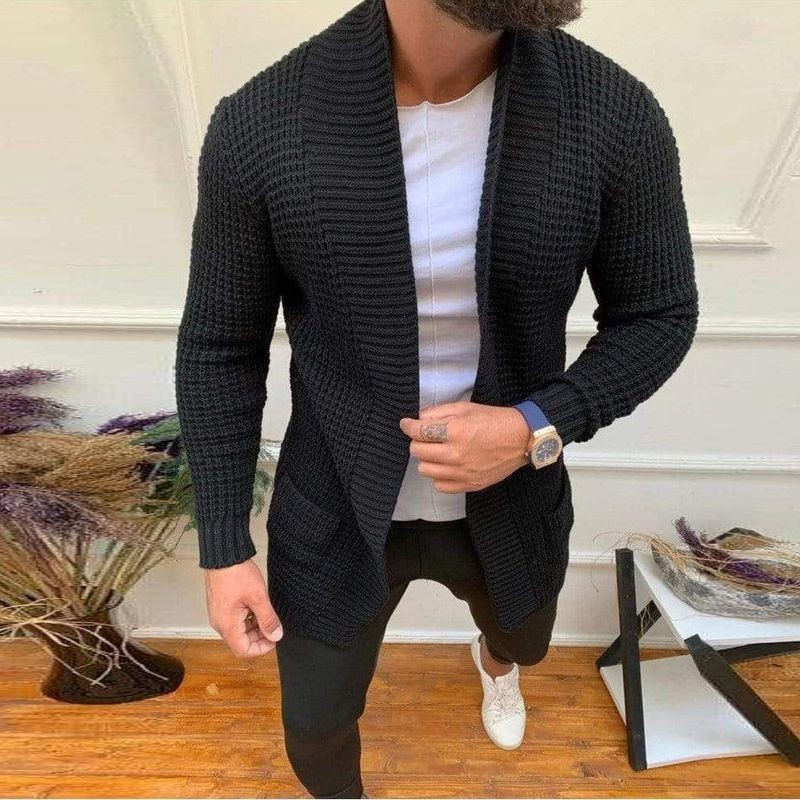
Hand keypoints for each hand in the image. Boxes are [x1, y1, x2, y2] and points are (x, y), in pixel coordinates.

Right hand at [204, 559, 282, 657]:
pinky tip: (257, 606)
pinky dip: (247, 618)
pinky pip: (235, 620)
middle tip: (273, 624)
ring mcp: (219, 614)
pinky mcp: (221, 606)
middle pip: (241, 641)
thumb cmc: (236, 574)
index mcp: (227, 625)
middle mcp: (220, 623)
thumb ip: (268, 619)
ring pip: (239, 630)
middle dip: (259, 636)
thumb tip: (276, 635)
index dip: (261, 648)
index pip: (243, 650)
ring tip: (266, 612)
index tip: (274, 638)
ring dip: (254, 626)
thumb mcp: (258, 597)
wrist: (223, 556)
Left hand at [398, 401, 530, 492]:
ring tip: (439, 451)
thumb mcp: (465, 407)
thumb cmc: (494, 420)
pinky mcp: (470, 484)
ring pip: (425, 470)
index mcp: (455, 431)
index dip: (408, 426)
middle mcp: (456, 454)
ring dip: (427, 459)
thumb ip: (439, 412)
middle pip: (417, 451)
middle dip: (418, 441)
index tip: (407, 424)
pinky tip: (448, 466)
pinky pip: (440, 486)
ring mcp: (463, 472)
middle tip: (427, 437)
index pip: (418, 432)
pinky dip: (440, 476)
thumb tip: (419, 418)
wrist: (521, 439)